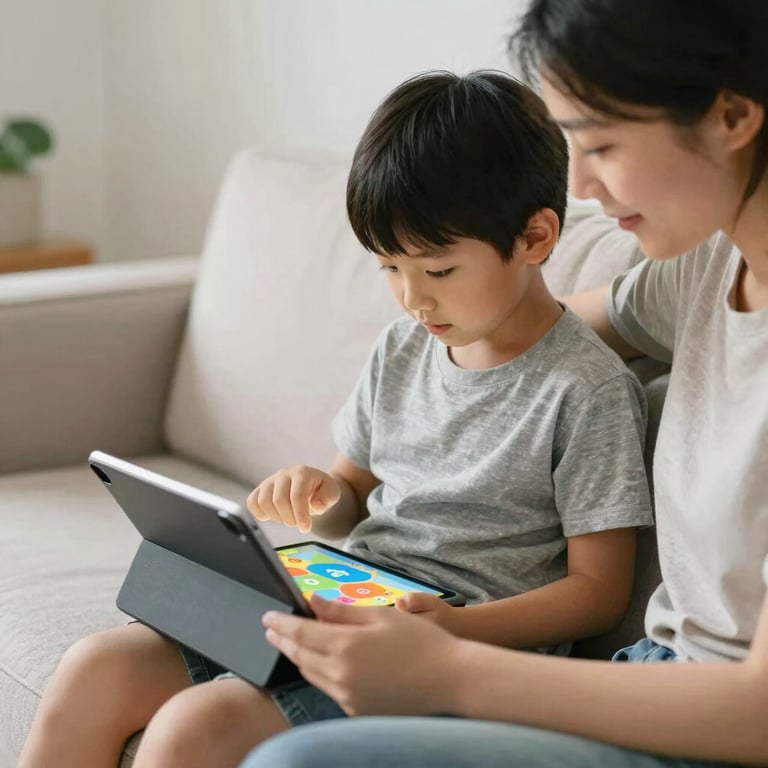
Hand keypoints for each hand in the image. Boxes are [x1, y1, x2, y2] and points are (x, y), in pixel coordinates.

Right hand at [246, 465, 340, 532]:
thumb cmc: (321, 490)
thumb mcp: (332, 493)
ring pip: (263, 502)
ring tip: (288, 518)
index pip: (297, 495)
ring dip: (276, 517)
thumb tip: (315, 505)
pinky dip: (260, 513)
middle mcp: (284, 474)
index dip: (301, 515)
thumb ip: (327, 498)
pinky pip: (252, 502)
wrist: (312, 486)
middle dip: (289, 518)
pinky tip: (274, 516)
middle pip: (278, 500)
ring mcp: (270, 481)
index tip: (305, 529)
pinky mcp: (260, 489)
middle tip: (298, 523)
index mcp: (302, 473)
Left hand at [262, 594, 461, 715]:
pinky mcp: (357, 710)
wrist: (449, 680)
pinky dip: (319, 673)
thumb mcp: (380, 615)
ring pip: (312, 674)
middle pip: (300, 656)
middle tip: (271, 628)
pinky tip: (321, 662)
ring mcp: (348, 697)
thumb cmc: (419, 640)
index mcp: (345, 647)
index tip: (267, 616)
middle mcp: (340, 676)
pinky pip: (329, 689)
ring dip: (299, 657)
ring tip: (291, 642)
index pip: (300, 633)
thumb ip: (341, 611)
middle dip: (283, 640)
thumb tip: (311, 602)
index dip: (280, 624)